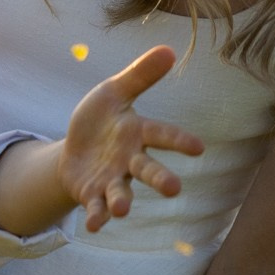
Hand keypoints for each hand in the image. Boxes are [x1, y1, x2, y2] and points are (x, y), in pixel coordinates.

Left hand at [61, 46, 203, 231]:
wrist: (75, 149)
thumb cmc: (101, 119)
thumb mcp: (113, 92)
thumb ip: (139, 75)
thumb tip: (168, 49)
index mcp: (138, 133)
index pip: (161, 135)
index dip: (178, 140)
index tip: (198, 147)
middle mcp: (130, 160)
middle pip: (148, 169)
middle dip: (160, 178)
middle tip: (174, 189)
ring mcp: (113, 180)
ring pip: (122, 193)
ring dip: (122, 202)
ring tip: (122, 210)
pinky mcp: (93, 195)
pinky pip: (95, 207)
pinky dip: (96, 216)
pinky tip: (93, 226)